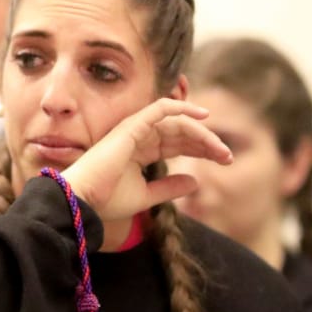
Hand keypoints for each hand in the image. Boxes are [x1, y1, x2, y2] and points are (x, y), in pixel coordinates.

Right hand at [59, 99, 230, 220]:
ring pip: (177, 122)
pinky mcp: (132, 126)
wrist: (83, 202)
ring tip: (220, 148)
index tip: (224, 161)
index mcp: (139, 151)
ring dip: (201, 133)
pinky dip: (182, 108)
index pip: (177, 144)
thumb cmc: (106, 201)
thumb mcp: (146, 196)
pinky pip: (161, 108)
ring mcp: (134, 129)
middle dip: (207, 142)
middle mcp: (138, 137)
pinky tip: (203, 117)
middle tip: (228, 156)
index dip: (202, 149)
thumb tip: (196, 181)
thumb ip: (169, 187)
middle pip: (181, 132)